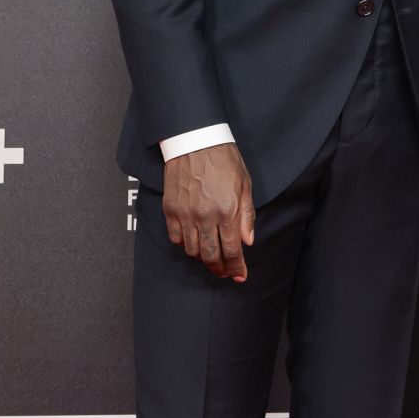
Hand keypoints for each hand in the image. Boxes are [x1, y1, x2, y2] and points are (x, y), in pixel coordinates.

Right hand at [162, 142, 255, 281]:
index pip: (232, 250)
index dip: (237, 267)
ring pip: (192, 250)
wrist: (196, 141)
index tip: (240, 275)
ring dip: (203, 258)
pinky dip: (184, 244)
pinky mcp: (171, 209)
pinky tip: (193, 241)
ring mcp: (185, 214)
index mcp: (227, 211)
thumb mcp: (245, 186)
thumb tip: (248, 241)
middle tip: (225, 272)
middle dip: (220, 268)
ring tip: (210, 256)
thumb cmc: (224, 160)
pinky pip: (176, 237)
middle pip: (211, 256)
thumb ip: (246, 216)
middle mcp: (205, 217)